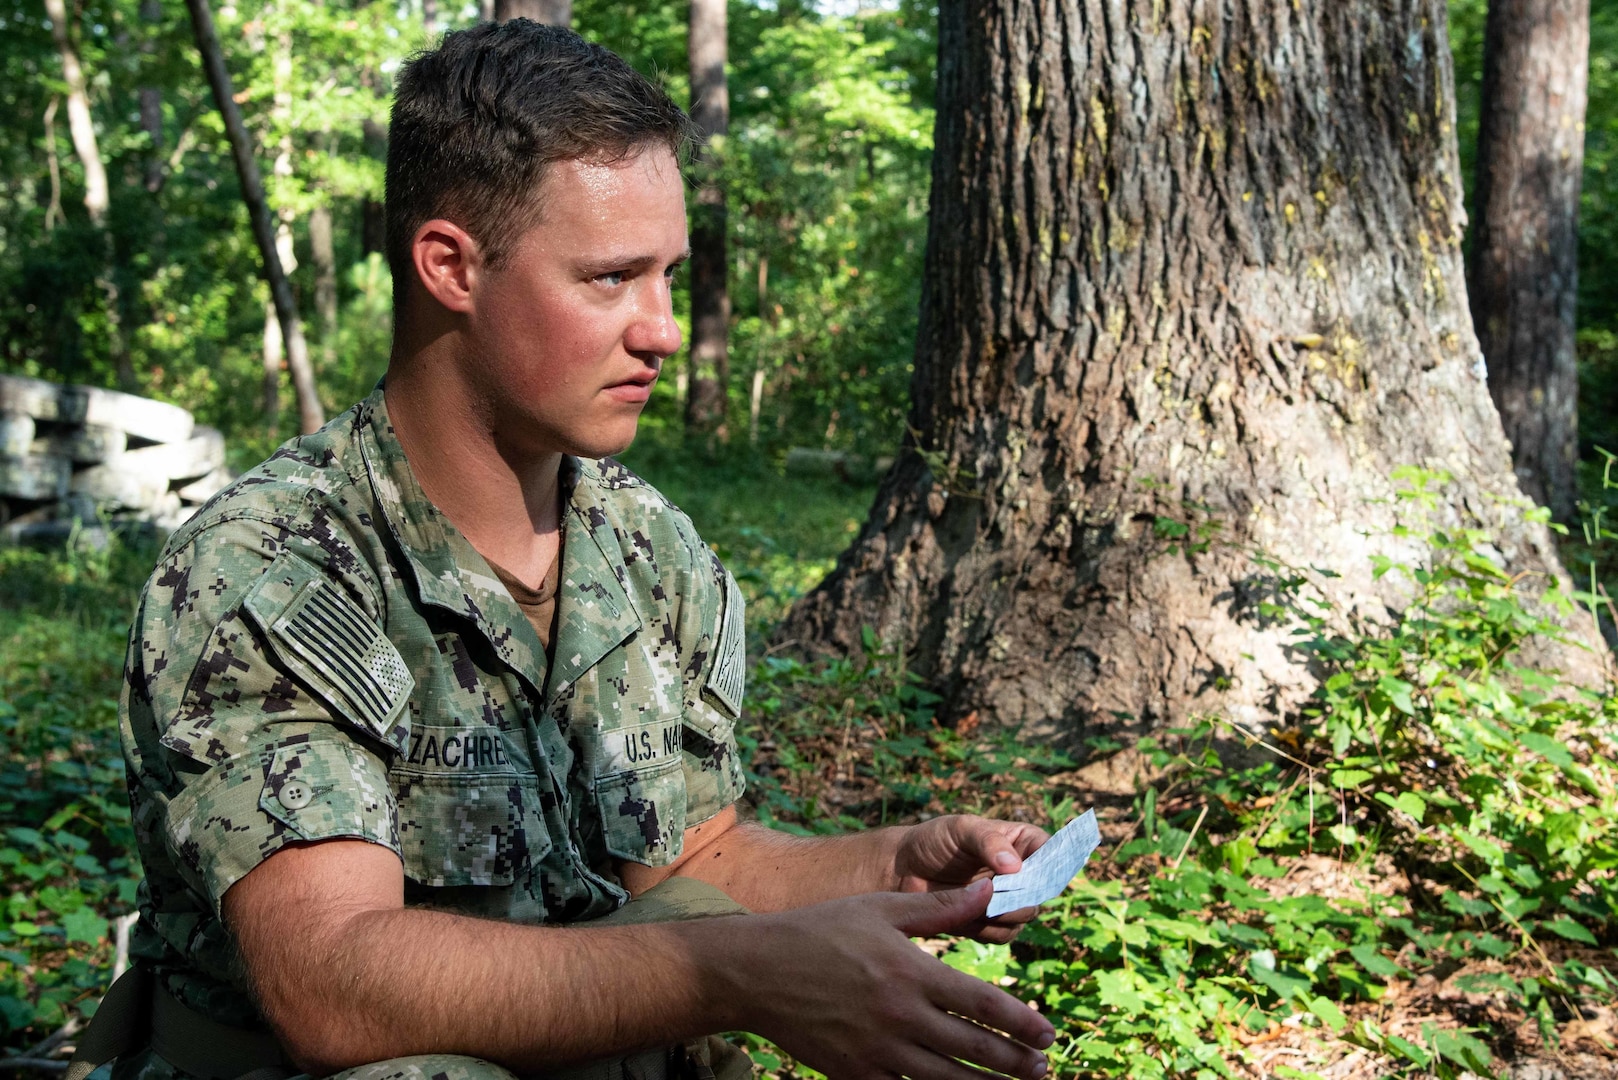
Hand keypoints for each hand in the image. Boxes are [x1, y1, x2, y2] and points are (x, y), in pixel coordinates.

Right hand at [738, 880, 1053, 1079]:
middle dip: (1015, 1063)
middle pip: (972, 1047)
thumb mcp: (881, 909)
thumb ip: (941, 907)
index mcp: (910, 970)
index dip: (1021, 1022)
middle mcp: (899, 1015)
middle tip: (1043, 1069)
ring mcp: (876, 1050)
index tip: (1048, 1033)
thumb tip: (992, 890)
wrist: (757, 971)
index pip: (982, 1003)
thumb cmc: (821, 931)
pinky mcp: (854, 1075)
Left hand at [893, 815, 1048, 941]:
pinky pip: (1004, 934)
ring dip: (1004, 914)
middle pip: (1042, 890)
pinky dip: (988, 930)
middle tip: (998, 892)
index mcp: (1019, 841)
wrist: (902, 871)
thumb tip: (1015, 866)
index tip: (1036, 875)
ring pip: (1025, 916)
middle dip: (1023, 894)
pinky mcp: (991, 923)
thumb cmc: (933, 841)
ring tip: (978, 904)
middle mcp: (1020, 872)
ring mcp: (1007, 900)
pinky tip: (967, 916)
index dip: (1052, 864)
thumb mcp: (960, 829)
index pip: (1051, 851)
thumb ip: (988, 842)